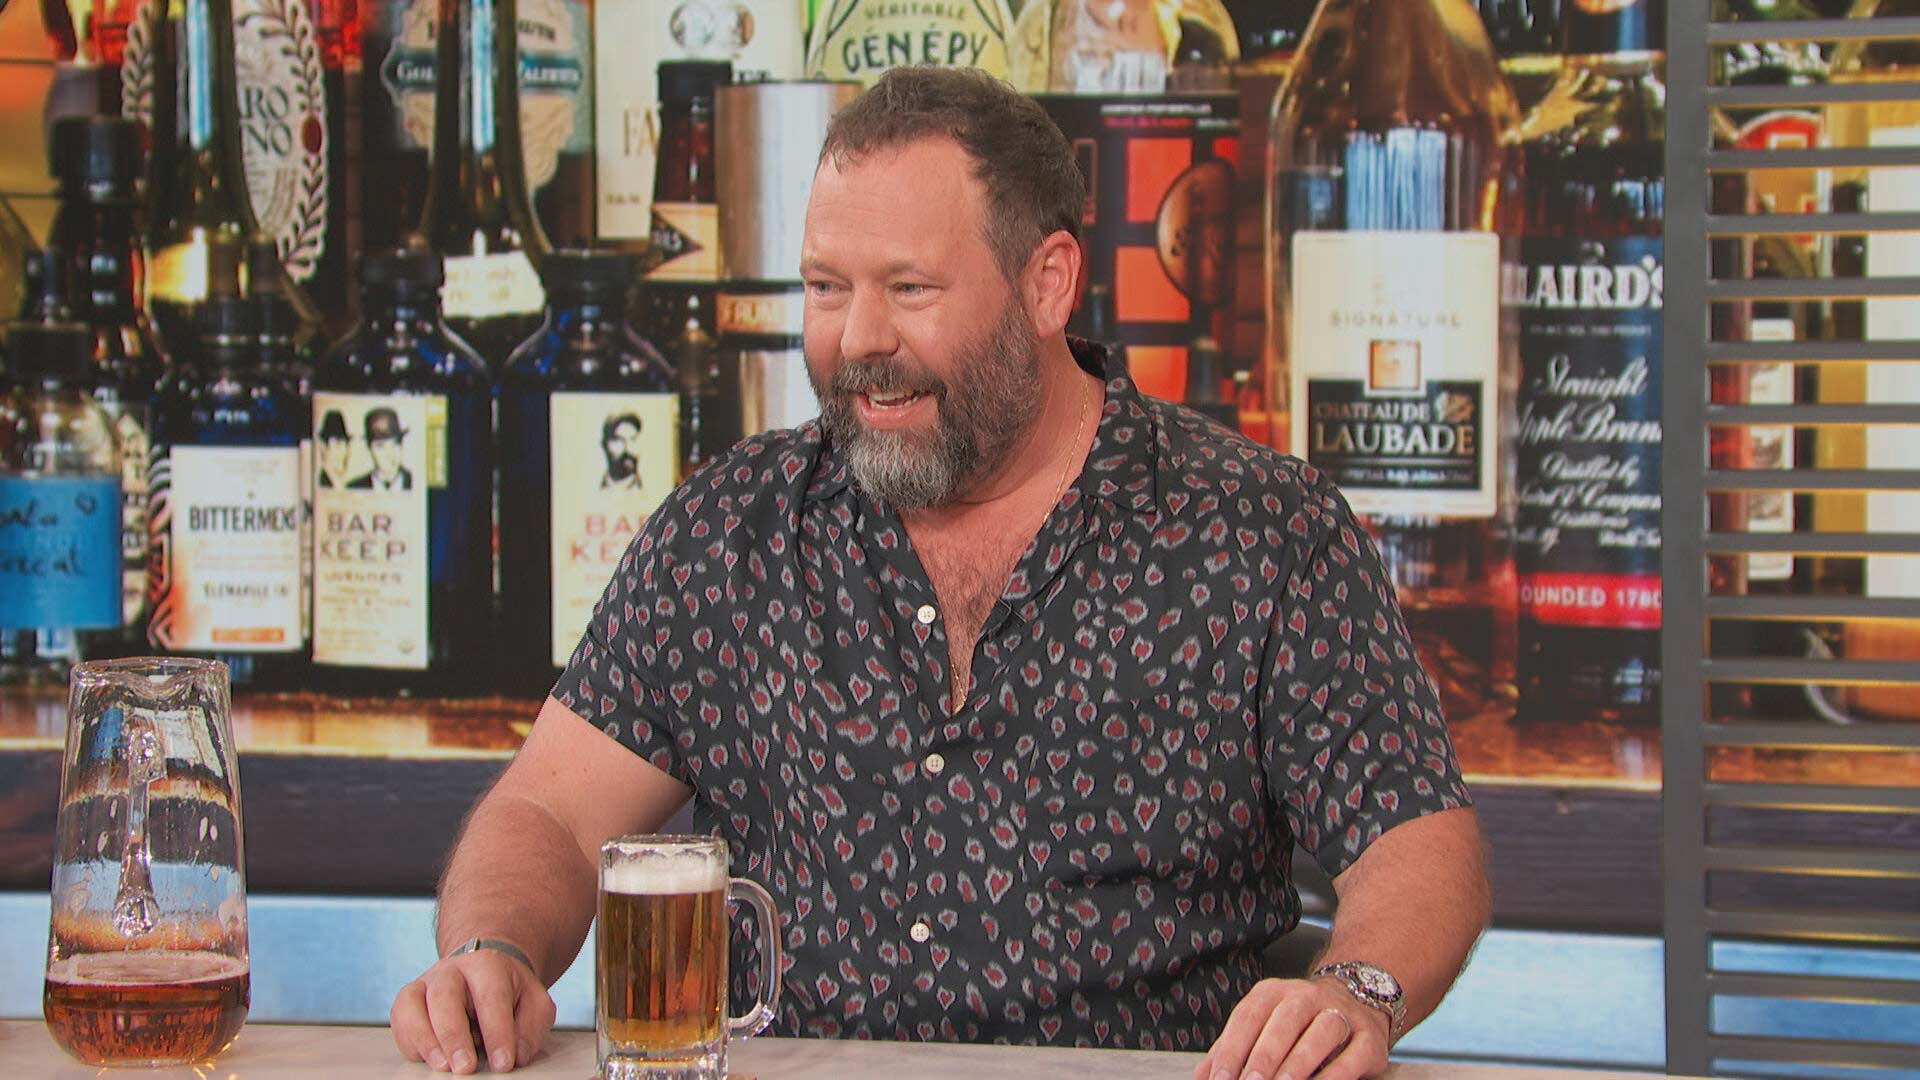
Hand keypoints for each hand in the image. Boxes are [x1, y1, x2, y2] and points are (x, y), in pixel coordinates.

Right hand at [390, 947, 556, 1072]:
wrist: (484, 969)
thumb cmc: (509, 990)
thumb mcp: (534, 1003)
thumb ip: (531, 1027)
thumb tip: (517, 1054)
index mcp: (488, 965)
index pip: (491, 998)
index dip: (497, 1033)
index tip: (503, 1063)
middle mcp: (452, 969)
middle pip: (445, 996)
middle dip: (454, 1036)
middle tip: (466, 1068)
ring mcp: (426, 982)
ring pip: (413, 1003)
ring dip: (426, 1039)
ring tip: (443, 1066)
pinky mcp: (408, 999)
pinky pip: (400, 1018)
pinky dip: (410, 1041)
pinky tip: (429, 1059)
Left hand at [1194, 976, 1390, 1079]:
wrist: (1358, 1000)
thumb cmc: (1298, 1023)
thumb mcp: (1263, 1026)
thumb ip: (1233, 1049)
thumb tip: (1204, 1077)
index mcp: (1274, 993)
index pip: (1248, 1017)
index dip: (1232, 1049)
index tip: (1221, 1079)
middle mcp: (1307, 997)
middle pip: (1284, 1022)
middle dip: (1264, 1057)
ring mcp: (1342, 1013)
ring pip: (1321, 1033)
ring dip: (1299, 1063)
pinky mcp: (1369, 1037)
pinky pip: (1352, 1055)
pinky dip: (1335, 1074)